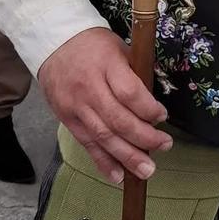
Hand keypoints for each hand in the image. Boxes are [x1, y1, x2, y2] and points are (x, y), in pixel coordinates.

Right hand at [38, 26, 170, 184]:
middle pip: (118, 120)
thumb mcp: (120, 49)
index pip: (129, 93)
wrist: (54, 44)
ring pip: (104, 136)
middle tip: (164, 146)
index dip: (148, 109)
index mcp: (107, 65)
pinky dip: (103, 162)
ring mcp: (76, 106)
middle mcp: (90, 88)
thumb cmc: (94, 46)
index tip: (162, 116)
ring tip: (146, 170)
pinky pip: (87, 144)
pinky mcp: (67, 119)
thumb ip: (137, 74)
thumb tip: (156, 104)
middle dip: (144, 138)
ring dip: (127, 156)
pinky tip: (118, 175)